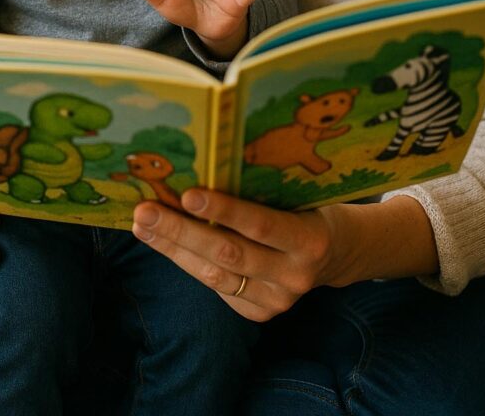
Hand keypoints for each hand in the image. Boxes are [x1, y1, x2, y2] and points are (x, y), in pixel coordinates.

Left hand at [132, 190, 338, 321]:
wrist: (339, 252)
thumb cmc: (311, 207)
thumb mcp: (299, 196)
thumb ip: (262, 194)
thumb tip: (204, 171)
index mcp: (310, 239)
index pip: (260, 225)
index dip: (223, 211)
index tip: (187, 194)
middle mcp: (294, 275)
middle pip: (228, 254)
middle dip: (181, 231)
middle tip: (146, 212)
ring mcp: (277, 300)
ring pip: (215, 275)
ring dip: (174, 249)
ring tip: (144, 226)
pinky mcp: (260, 313)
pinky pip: (217, 287)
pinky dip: (189, 263)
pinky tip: (166, 244)